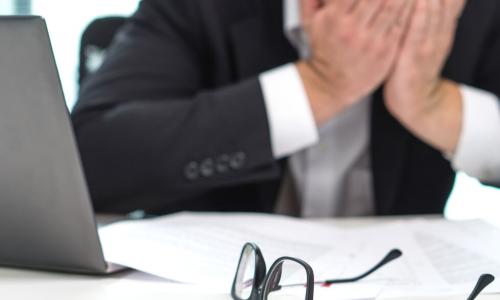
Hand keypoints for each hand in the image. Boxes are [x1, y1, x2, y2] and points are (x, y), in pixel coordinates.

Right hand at [298, 0, 413, 123]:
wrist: (331, 84)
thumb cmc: (324, 49)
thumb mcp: (309, 22)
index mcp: (335, 17)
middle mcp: (353, 28)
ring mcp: (371, 40)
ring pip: (394, 5)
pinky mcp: (386, 50)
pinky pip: (402, 23)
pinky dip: (411, 7)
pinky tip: (418, 0)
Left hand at [384, 0, 465, 151]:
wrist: (416, 100)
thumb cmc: (413, 64)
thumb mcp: (425, 34)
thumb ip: (431, 13)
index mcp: (441, 21)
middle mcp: (440, 27)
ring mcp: (430, 41)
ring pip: (434, 6)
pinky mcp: (417, 55)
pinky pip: (419, 30)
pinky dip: (421, 13)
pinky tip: (420, 0)